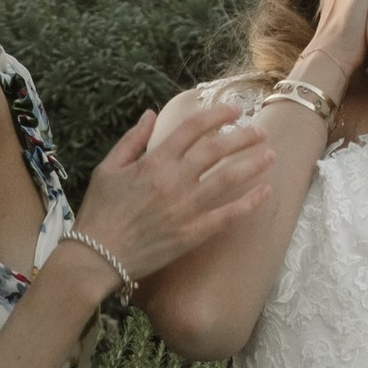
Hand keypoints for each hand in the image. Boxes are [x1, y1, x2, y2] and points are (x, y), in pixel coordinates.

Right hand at [73, 96, 273, 282]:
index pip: (193, 129)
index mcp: (154, 162)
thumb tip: (151, 114)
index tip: (235, 111)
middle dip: (243, 137)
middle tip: (260, 132)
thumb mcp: (107, 168)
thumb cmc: (99, 212)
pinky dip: (249, 203)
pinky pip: (227, 215)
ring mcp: (186, 208)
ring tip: (270, 155)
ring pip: (228, 179)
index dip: (218, 115)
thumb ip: (132, 140)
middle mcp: (174, 181)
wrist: (97, 256)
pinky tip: (265, 192)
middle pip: (217, 150)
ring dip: (252, 164)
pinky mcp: (192, 233)